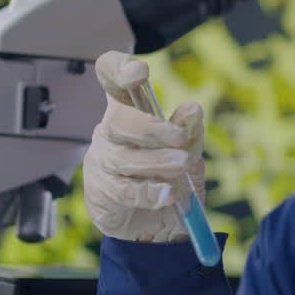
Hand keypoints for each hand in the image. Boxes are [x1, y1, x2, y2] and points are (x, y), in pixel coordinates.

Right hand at [84, 51, 204, 242]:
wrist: (158, 227)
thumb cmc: (169, 179)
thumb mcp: (188, 152)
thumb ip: (189, 132)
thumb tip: (193, 109)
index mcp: (129, 109)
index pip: (110, 77)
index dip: (118, 68)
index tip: (140, 72)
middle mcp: (110, 131)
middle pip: (118, 120)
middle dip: (151, 128)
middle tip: (179, 138)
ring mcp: (101, 161)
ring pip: (123, 157)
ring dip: (157, 162)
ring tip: (183, 167)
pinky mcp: (101, 192)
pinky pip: (124, 190)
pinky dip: (149, 192)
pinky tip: (167, 193)